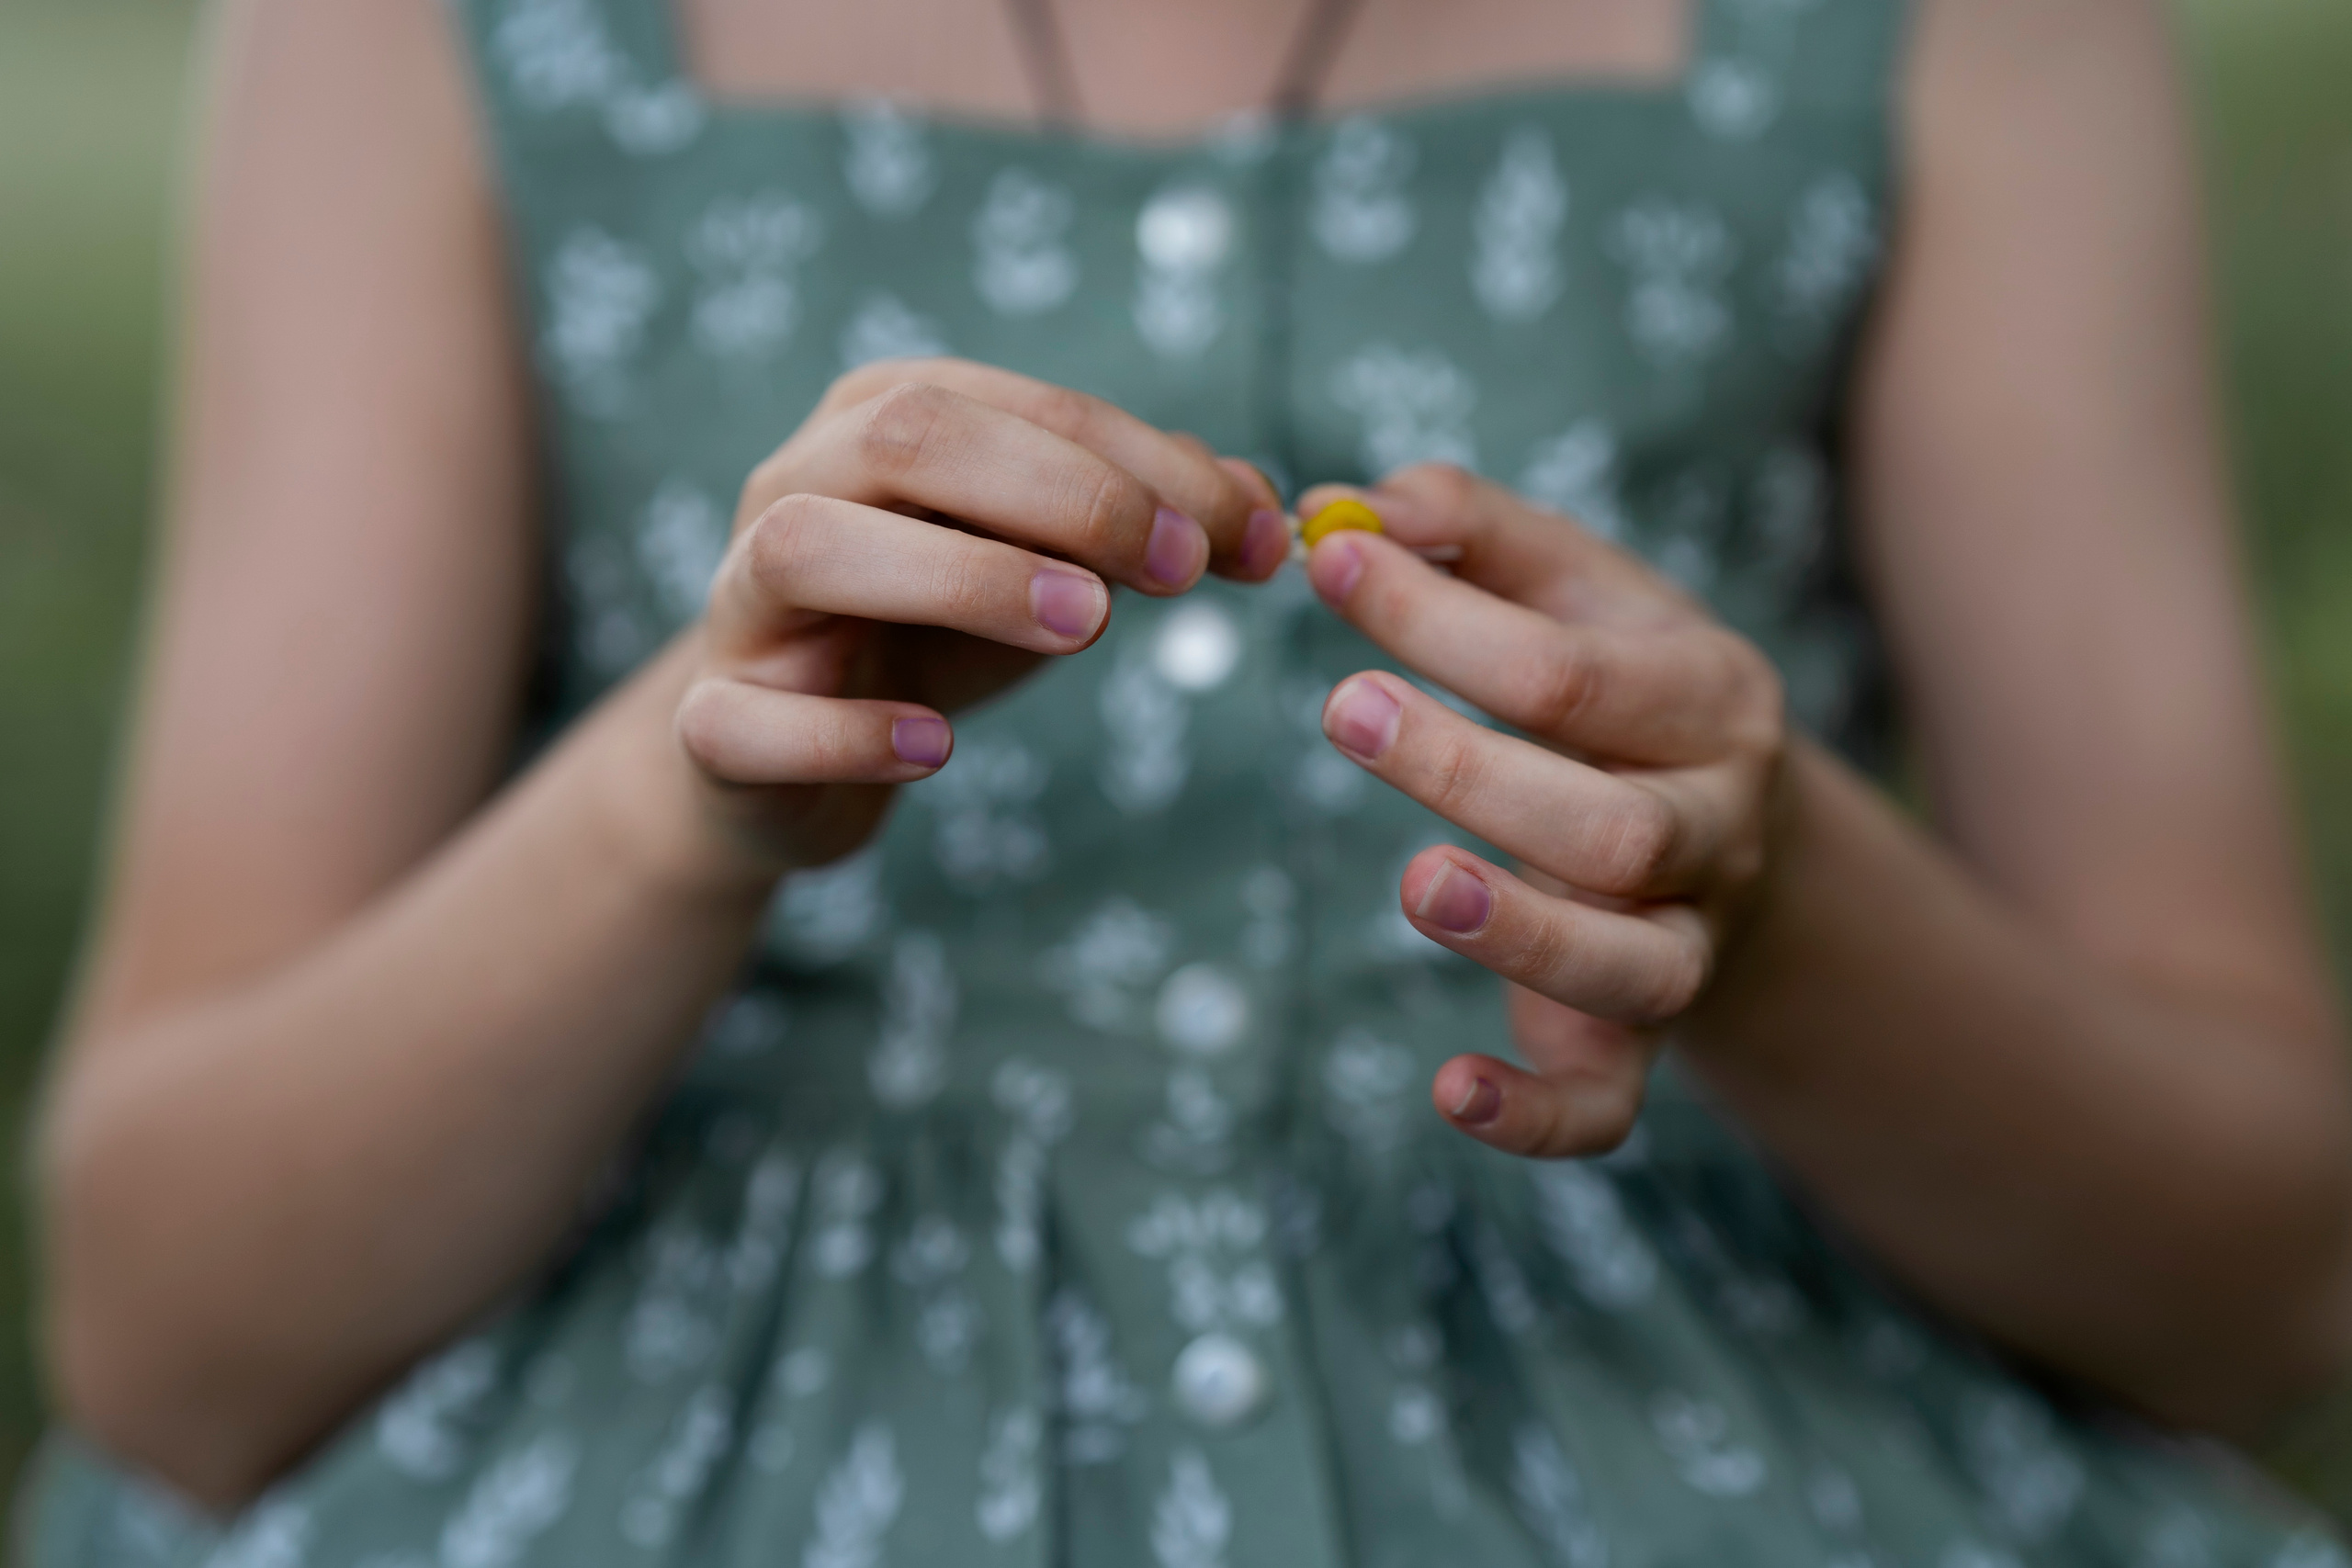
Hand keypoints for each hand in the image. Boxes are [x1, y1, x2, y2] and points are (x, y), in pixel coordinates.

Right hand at [668, 359, 1286, 878]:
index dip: (1147, 462)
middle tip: (1180, 570)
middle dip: (1064, 491)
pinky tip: (935, 748)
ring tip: (1086, 629)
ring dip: (959, 576)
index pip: (1023, 405)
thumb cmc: (930, 634)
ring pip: (809, 545)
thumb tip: (1269, 506)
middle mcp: (797, 482)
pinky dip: (844, 730)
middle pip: (910, 435)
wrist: (778, 760)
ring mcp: (740, 599)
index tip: (1255, 537)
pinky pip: (746, 716)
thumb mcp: (1046, 567)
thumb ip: (1148, 523)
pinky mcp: (710, 719)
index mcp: (884, 419)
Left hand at [1297, 465, 1787, 1158]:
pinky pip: (1607, 1108)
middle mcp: (1717, 828)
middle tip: (1343, 708)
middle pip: (1615, 828)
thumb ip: (1476, 532)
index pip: (1572, 673)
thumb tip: (1355, 502)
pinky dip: (1534, 1115)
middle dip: (1474, 773)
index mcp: (1708, 699)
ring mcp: (1686, 944)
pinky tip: (1447, 1086)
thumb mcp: (1576, 590)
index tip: (1330, 563)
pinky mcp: (1636, 1046)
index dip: (1443, 619)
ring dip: (1522, 933)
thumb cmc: (1622, 686)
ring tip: (1412, 882)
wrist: (1740, 828)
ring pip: (1635, 967)